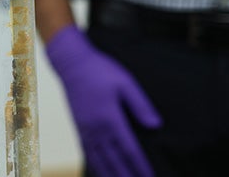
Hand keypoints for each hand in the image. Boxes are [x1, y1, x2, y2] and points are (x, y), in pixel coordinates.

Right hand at [47, 25, 161, 176]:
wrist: (72, 64)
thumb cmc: (100, 70)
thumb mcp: (125, 82)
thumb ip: (140, 104)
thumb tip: (155, 125)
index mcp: (110, 118)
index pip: (129, 149)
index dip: (140, 165)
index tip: (149, 176)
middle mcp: (96, 128)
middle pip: (114, 159)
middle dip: (126, 174)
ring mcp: (85, 128)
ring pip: (99, 159)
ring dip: (110, 173)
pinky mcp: (78, 126)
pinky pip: (87, 152)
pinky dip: (95, 165)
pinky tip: (101, 170)